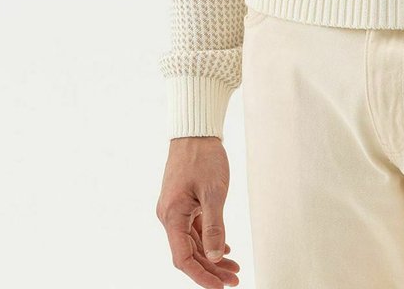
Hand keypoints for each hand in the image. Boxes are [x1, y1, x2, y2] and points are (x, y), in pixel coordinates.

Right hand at [156, 136, 240, 287]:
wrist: (195, 131)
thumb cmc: (203, 156)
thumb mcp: (214, 192)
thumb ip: (214, 226)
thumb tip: (215, 255)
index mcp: (172, 215)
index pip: (183, 258)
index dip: (202, 276)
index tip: (220, 286)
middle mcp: (169, 216)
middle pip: (189, 253)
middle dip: (211, 269)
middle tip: (234, 279)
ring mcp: (175, 209)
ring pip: (193, 243)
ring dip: (212, 256)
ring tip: (234, 267)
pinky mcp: (182, 203)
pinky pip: (193, 229)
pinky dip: (208, 240)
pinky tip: (224, 248)